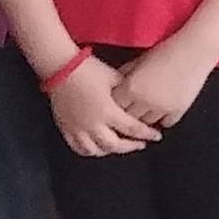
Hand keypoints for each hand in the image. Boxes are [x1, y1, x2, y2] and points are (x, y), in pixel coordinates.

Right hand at [43, 54, 157, 157]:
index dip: (147, 134)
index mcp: (107, 111)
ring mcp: (77, 128)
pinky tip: (97, 147)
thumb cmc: (89, 69)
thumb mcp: (115, 77)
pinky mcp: (65, 128)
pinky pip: (77, 147)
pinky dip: (89, 150)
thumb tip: (139, 99)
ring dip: (110, 151)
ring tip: (119, 145)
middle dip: (130, 146)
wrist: (61, 67)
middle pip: (115, 145)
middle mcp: (92, 124)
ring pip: (95, 150)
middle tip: (141, 144)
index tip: (156, 136)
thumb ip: (127, 92)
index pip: (132, 129)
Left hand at [115, 39, 218, 131]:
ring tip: (147, 108)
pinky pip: (166, 122)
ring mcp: (162, 108)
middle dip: (129, 113)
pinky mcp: (178, 110)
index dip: (116, 104)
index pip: (115, 106)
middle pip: (129, 118)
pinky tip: (163, 109)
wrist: (195, 50)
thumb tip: (116, 83)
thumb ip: (126, 73)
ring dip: (145, 117)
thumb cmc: (167, 50)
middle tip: (132, 107)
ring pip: (147, 123)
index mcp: (131, 87)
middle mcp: (144, 101)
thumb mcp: (140, 59)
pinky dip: (163, 118)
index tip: (118, 101)